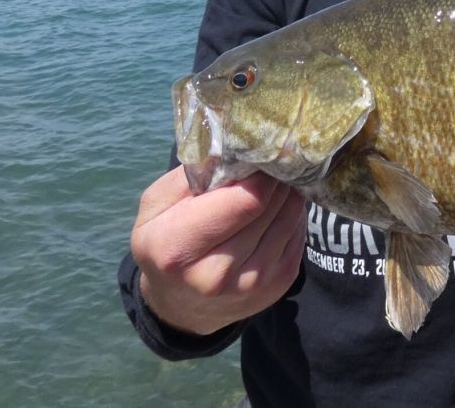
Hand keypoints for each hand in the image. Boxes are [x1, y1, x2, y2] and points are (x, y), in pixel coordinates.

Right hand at [131, 165, 306, 335]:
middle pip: (270, 206)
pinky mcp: (277, 286)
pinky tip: (276, 207)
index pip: (245, 200)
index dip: (258, 171)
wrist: (179, 304)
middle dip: (273, 177)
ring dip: (286, 193)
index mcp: (177, 248)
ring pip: (289, 218)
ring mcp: (250, 285)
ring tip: (274, 181)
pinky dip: (291, 214)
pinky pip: (297, 234)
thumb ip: (192, 174)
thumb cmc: (164, 241)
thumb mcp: (156, 205)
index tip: (258, 153)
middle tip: (269, 161)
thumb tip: (235, 149)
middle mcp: (215, 274)